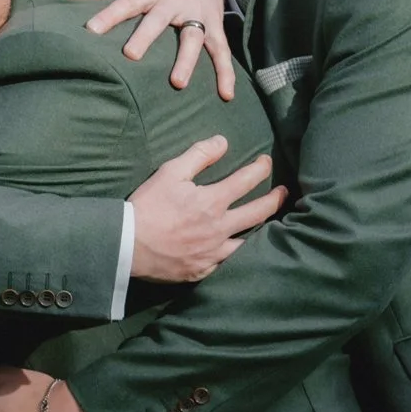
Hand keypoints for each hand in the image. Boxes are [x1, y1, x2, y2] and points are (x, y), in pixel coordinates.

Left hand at [65, 0, 234, 99]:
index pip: (127, 2)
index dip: (109, 15)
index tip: (90, 30)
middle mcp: (173, 1)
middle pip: (158, 19)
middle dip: (146, 36)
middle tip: (131, 56)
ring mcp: (196, 15)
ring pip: (193, 37)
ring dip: (187, 60)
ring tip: (178, 84)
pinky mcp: (214, 26)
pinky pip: (221, 51)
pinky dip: (226, 72)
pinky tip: (226, 95)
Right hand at [130, 136, 284, 282]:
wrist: (127, 245)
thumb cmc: (148, 206)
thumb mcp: (170, 172)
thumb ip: (199, 155)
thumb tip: (223, 141)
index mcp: (213, 202)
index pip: (247, 181)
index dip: (260, 169)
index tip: (266, 162)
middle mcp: (220, 229)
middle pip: (258, 213)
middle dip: (275, 199)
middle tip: (284, 193)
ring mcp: (214, 253)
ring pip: (249, 242)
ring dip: (262, 230)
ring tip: (269, 224)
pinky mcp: (203, 270)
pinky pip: (228, 262)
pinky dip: (238, 254)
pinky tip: (240, 250)